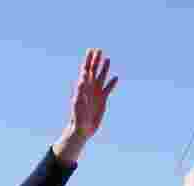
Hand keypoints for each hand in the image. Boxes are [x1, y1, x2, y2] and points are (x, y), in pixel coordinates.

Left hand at [53, 49, 117, 165]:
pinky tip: (116, 78)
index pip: (86, 70)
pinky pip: (108, 89)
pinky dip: (112, 83)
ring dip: (104, 68)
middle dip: (96, 60)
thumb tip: (83, 77)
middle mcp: (90, 88)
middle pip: (94, 71)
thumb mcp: (78, 103)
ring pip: (101, 77)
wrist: (82, 128)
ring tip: (107, 58)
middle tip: (99, 49)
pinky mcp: (102, 100)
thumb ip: (80, 90)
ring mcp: (96, 93)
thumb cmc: (77, 116)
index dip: (88, 60)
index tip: (91, 50)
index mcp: (83, 87)